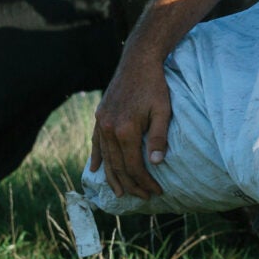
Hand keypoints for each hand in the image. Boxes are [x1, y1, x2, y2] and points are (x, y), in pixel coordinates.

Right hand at [91, 53, 171, 198]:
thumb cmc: (155, 85)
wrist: (138, 60)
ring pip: (105, 158)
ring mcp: (101, 122)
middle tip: (143, 197)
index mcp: (125, 130)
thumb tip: (157, 163)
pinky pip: (96, 142)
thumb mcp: (163, 110)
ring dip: (113, 177)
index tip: (156, 191)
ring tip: (120, 193)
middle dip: (131, 185)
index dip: (144, 182)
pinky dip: (97, 158)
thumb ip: (159, 137)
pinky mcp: (99, 115)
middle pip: (118, 166)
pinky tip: (95, 170)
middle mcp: (109, 128)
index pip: (134, 166)